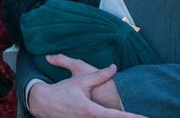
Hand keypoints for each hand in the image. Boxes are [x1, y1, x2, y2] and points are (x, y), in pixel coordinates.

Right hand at [28, 62, 142, 117]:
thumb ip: (99, 75)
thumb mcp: (80, 80)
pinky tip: (113, 115)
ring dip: (117, 117)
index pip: (115, 116)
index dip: (130, 117)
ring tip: (136, 117)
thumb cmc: (62, 91)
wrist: (43, 102)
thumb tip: (114, 67)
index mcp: (91, 110)